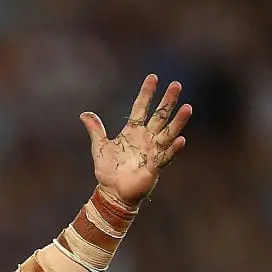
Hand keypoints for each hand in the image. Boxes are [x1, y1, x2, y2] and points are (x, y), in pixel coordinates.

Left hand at [80, 74, 191, 206]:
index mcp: (133, 131)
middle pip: (159, 116)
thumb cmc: (108, 170)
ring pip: (168, 132)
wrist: (112, 192)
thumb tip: (83, 114)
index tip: (153, 77)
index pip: (141, 108)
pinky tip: (181, 140)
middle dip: (167, 101)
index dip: (146, 93)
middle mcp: (146, 138)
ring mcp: (152, 151)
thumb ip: (95, 130)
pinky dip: (173, 149)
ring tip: (187, 107)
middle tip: (176, 84)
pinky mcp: (155, 166)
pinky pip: (166, 156)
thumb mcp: (99, 147)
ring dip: (178, 121)